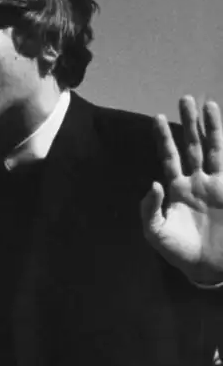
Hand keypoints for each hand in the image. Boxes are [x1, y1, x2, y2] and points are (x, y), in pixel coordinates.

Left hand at [141, 96, 222, 284]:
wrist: (207, 266)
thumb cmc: (179, 250)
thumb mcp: (156, 233)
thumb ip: (150, 210)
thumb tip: (154, 183)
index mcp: (177, 188)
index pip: (169, 157)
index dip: (163, 138)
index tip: (158, 117)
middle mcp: (197, 181)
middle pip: (193, 145)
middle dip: (189, 123)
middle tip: (185, 98)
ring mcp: (216, 184)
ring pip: (214, 149)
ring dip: (212, 127)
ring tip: (208, 104)